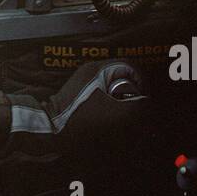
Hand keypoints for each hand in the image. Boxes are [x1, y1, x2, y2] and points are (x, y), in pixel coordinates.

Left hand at [8, 60, 145, 152]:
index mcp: (99, 69)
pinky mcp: (79, 94)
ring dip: (121, 99)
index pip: (129, 66)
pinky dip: (110, 103)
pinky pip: (102, 93)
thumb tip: (147, 102)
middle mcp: (91, 71)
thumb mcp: (113, 114)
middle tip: (136, 108)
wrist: (50, 129)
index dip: (141, 81)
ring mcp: (83, 82)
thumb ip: (135, 106)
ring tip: (125, 115)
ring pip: (112, 85)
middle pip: (121, 75)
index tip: (144, 98)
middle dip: (132, 90)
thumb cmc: (80, 119)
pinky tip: (111, 118)